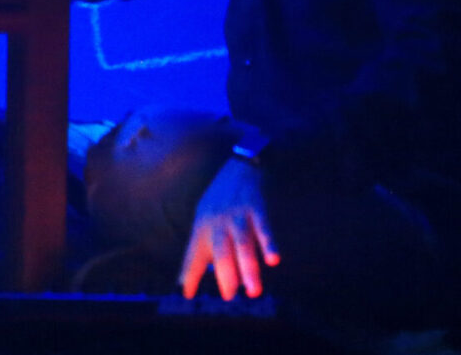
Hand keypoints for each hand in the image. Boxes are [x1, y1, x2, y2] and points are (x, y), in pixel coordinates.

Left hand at [178, 158, 279, 300]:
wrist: (240, 165)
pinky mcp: (256, 207)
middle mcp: (217, 221)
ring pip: (242, 244)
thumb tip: (199, 271)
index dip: (189, 273)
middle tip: (230, 296)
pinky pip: (263, 227)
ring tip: (253, 290)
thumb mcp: (205, 216)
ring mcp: (237, 214)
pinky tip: (273, 260)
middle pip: (220, 251)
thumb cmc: (221, 197)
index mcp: (202, 224)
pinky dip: (268, 243)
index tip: (187, 295)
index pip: (193, 254)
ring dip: (248, 268)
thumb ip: (203, 243)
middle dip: (225, 276)